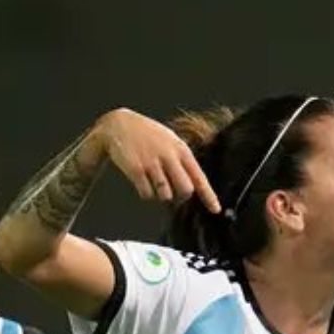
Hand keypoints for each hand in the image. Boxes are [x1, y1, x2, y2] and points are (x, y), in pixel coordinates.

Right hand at [94, 108, 220, 211]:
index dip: (208, 196)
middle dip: (180, 197)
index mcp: (181, 149)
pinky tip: (143, 182)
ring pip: (165, 195)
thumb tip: (192, 187)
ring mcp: (152, 163)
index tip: (215, 209)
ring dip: (161, 195)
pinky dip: (146, 194)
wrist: (118, 124)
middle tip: (173, 193)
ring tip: (154, 182)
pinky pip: (147, 194)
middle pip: (185, 190)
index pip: (199, 177)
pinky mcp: (136, 170)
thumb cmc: (148, 135)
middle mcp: (169, 156)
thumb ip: (182, 162)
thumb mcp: (171, 141)